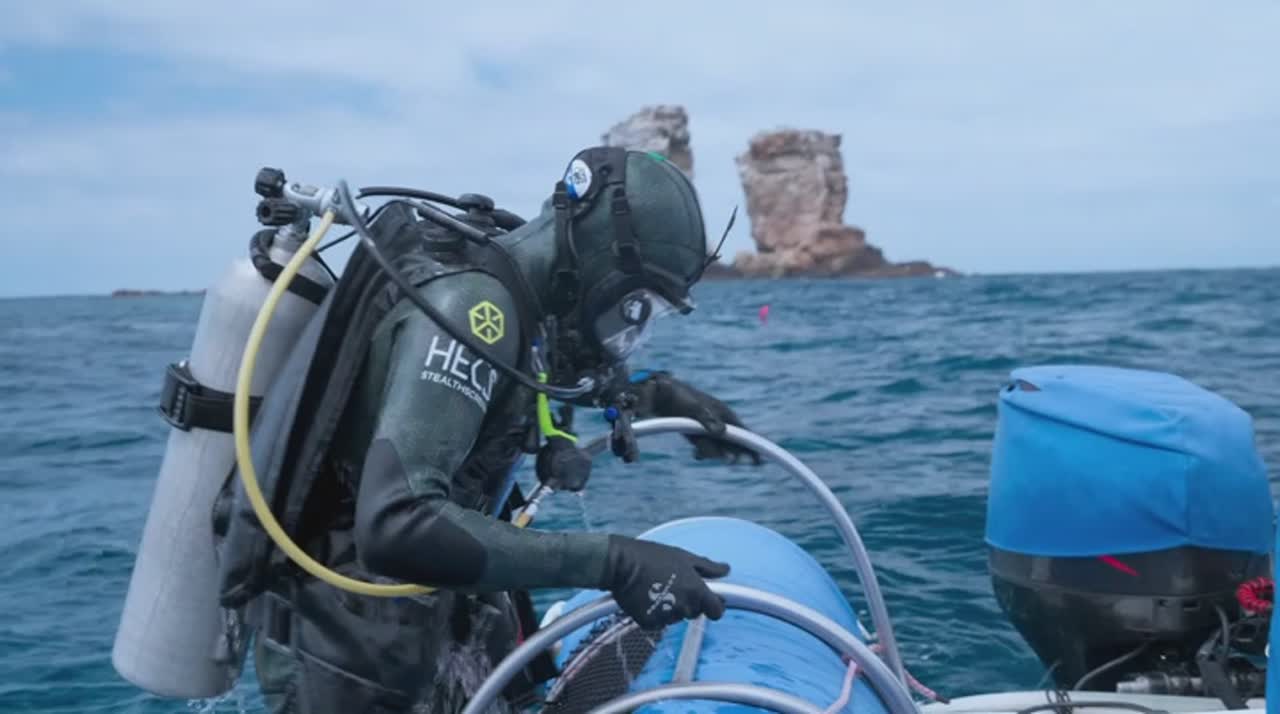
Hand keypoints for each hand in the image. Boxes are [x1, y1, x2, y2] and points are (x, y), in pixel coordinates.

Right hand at [601, 535, 729, 629]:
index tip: (710, 600)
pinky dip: (654, 613)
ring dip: (671, 607)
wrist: (620, 563)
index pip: (717, 612)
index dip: (715, 606)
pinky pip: (658, 622)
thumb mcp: (684, 557)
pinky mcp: (648, 623)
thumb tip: (726, 569)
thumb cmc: (653, 556)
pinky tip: (646, 596)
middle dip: (688, 601)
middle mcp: (683, 607)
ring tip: (657, 587)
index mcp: (696, 591)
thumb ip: (708, 567)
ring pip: (676, 617)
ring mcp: (666, 617)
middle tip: (674, 584)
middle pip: (694, 612)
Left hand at [632, 372, 762, 464]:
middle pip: (732, 443)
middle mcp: (718, 421)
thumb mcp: (693, 408)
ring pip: (717, 447)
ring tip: (701, 452)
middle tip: (733, 461)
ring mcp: (706, 427)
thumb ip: (707, 421)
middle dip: (733, 453)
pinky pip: (704, 446)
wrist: (655, 393)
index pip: (744, 433)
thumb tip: (721, 433)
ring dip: (713, 453)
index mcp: (723, 413)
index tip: (760, 460)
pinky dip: (702, 451)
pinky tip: (697, 454)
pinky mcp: (694, 431)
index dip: (753, 446)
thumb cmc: (678, 396)